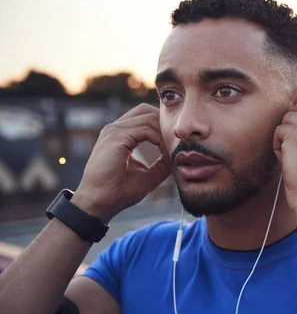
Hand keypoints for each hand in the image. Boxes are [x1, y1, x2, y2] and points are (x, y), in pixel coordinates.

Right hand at [71, 104, 170, 222]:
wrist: (100, 203)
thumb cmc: (119, 191)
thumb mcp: (148, 175)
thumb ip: (161, 163)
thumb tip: (178, 156)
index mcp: (120, 135)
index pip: (145, 117)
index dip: (162, 126)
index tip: (175, 144)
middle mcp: (116, 129)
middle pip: (146, 110)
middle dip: (164, 123)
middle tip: (176, 141)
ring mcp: (114, 131)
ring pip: (148, 117)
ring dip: (164, 132)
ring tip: (172, 149)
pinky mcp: (116, 137)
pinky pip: (145, 129)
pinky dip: (159, 139)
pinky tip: (165, 152)